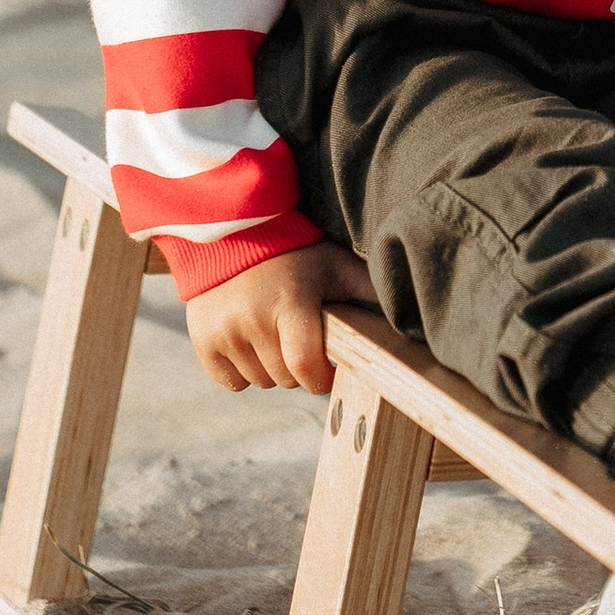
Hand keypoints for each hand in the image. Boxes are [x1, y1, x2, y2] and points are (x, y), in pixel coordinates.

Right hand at [185, 240, 378, 393]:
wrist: (235, 233)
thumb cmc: (299, 255)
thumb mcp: (337, 267)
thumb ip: (369, 293)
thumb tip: (412, 320)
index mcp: (291, 302)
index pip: (306, 367)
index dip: (322, 376)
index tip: (329, 365)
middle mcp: (252, 319)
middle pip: (286, 379)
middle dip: (300, 366)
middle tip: (300, 335)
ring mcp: (223, 331)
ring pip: (261, 382)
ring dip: (272, 367)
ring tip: (274, 331)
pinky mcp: (203, 340)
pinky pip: (232, 382)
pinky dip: (244, 370)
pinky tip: (251, 339)